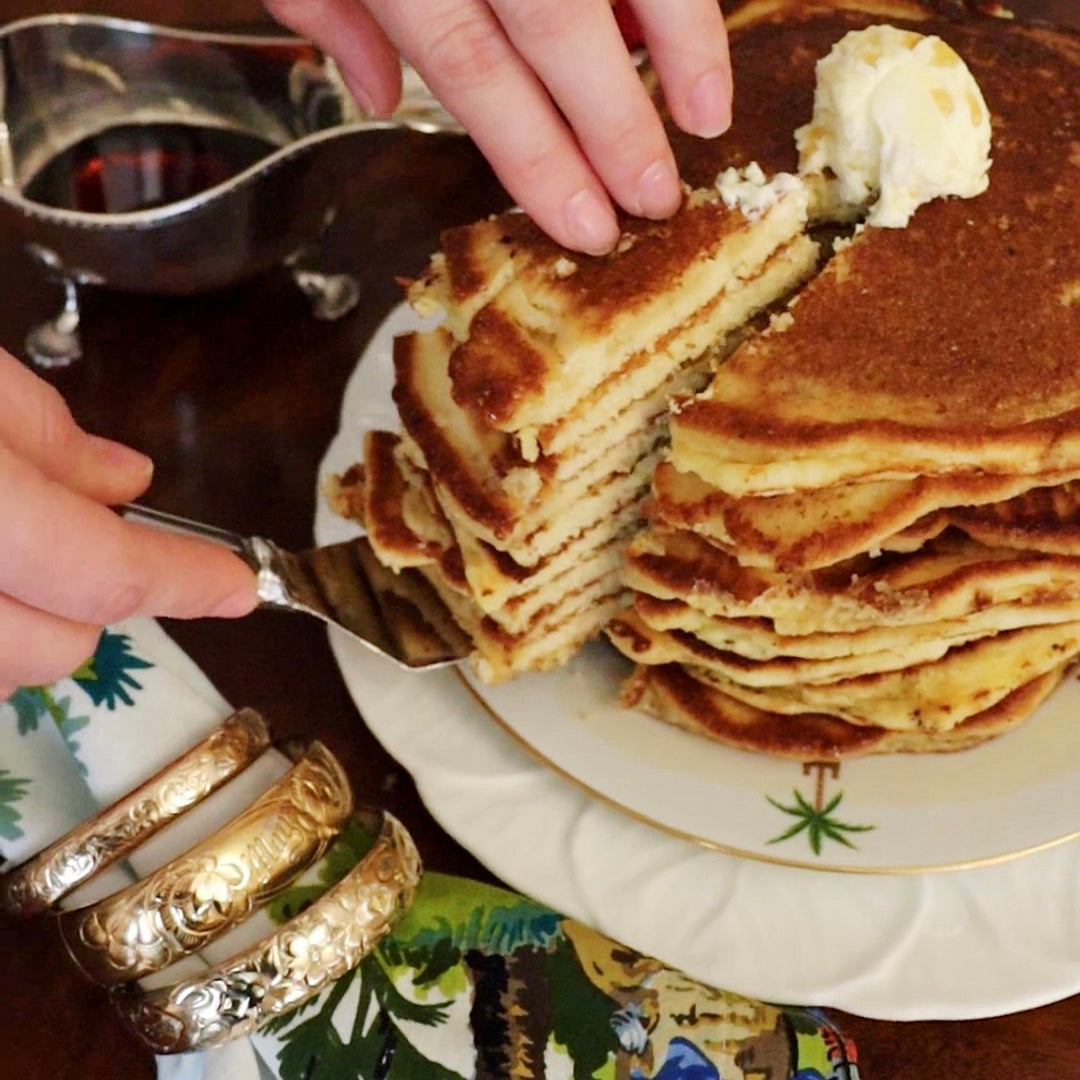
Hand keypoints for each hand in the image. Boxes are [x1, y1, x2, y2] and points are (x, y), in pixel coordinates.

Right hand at [0, 349, 256, 697]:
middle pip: (57, 648)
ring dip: (27, 624)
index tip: (241, 586)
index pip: (100, 574)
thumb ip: (46, 435)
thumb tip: (129, 484)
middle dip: (91, 602)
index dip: (182, 582)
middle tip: (76, 531)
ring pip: (5, 672)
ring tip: (13, 549)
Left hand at [262, 0, 731, 254]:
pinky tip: (694, 15)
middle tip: (658, 197)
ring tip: (707, 112)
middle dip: (613, 120)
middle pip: (554, 24)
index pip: (474, 67)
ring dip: (679, 34)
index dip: (535, 153)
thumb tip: (375, 98)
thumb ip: (325, 2)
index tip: (585, 220)